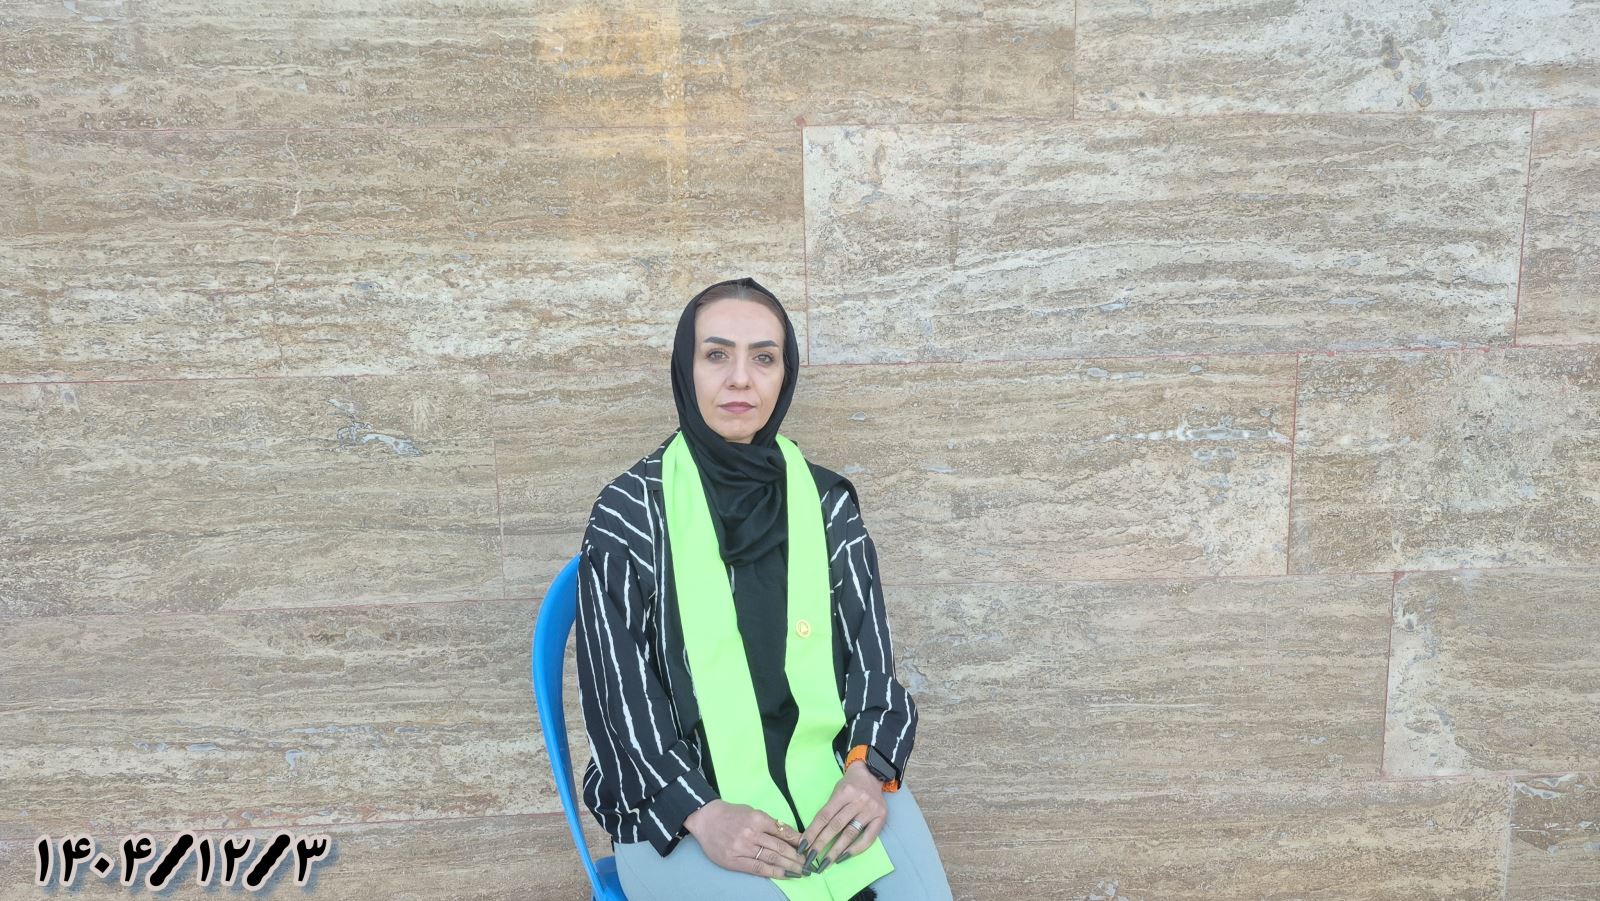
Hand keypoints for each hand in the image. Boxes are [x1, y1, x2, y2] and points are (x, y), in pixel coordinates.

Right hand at [684, 799, 807, 877]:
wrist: (705, 819)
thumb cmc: (731, 814)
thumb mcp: (752, 811)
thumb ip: (769, 823)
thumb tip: (789, 835)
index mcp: (757, 818)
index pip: (783, 832)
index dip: (798, 841)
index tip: (808, 847)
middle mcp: (751, 833)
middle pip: (779, 847)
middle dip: (797, 857)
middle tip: (809, 863)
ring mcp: (742, 848)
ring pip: (771, 859)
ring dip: (789, 866)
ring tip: (801, 871)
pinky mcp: (734, 860)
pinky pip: (757, 868)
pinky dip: (773, 872)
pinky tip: (785, 875)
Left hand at [798, 762, 887, 873]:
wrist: (872, 774)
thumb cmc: (850, 785)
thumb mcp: (836, 791)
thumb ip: (829, 809)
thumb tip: (814, 834)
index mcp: (844, 792)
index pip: (824, 815)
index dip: (812, 831)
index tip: (803, 846)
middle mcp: (858, 800)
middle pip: (836, 826)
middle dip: (821, 844)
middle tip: (811, 859)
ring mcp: (871, 809)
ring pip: (851, 833)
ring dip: (836, 850)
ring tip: (826, 862)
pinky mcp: (882, 817)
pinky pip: (869, 837)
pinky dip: (856, 849)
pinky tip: (844, 856)